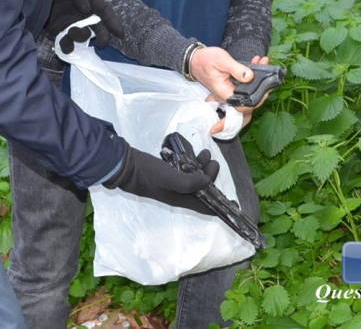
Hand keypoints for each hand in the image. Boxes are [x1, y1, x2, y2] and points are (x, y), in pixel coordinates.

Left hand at [45, 0, 124, 52]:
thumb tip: (86, 9)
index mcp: (88, 2)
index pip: (104, 11)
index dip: (114, 21)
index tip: (120, 33)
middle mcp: (82, 15)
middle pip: (97, 27)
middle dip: (103, 35)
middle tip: (103, 42)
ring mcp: (70, 25)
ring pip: (82, 36)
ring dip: (81, 37)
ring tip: (72, 33)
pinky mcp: (58, 33)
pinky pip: (66, 44)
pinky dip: (67, 48)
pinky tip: (65, 45)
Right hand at [102, 141, 218, 215]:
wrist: (126, 166)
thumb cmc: (148, 174)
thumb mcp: (170, 178)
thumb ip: (190, 182)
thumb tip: (206, 180)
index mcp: (182, 199)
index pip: (206, 208)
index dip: (221, 207)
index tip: (234, 204)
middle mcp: (179, 194)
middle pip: (203, 191)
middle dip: (211, 178)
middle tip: (213, 162)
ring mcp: (173, 184)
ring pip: (195, 179)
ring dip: (202, 168)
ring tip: (204, 153)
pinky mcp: (167, 174)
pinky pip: (186, 171)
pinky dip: (192, 164)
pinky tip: (192, 153)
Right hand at [210, 55, 269, 135]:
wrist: (195, 59)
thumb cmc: (205, 60)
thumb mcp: (222, 61)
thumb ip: (236, 69)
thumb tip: (250, 76)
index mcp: (225, 93)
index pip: (245, 105)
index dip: (258, 100)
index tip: (266, 89)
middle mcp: (229, 94)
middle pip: (250, 98)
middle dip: (262, 86)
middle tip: (268, 71)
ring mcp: (231, 90)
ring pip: (249, 89)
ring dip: (259, 77)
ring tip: (263, 61)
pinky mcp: (232, 84)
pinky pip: (245, 83)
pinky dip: (252, 73)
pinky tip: (257, 61)